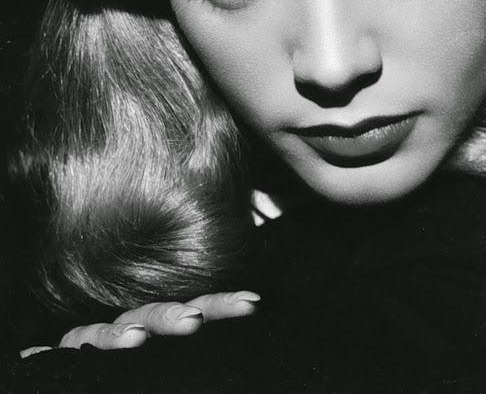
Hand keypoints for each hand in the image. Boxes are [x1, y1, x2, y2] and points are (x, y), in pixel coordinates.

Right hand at [20, 290, 259, 356]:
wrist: (91, 369)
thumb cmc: (154, 363)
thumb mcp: (181, 358)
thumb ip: (207, 353)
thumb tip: (257, 325)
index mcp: (169, 326)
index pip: (199, 310)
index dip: (224, 305)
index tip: (253, 304)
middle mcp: (136, 326)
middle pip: (156, 314)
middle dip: (174, 316)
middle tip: (195, 321)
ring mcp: (101, 338)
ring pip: (109, 331)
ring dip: (119, 335)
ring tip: (134, 340)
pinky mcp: (69, 353)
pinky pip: (66, 351)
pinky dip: (51, 357)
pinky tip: (39, 357)